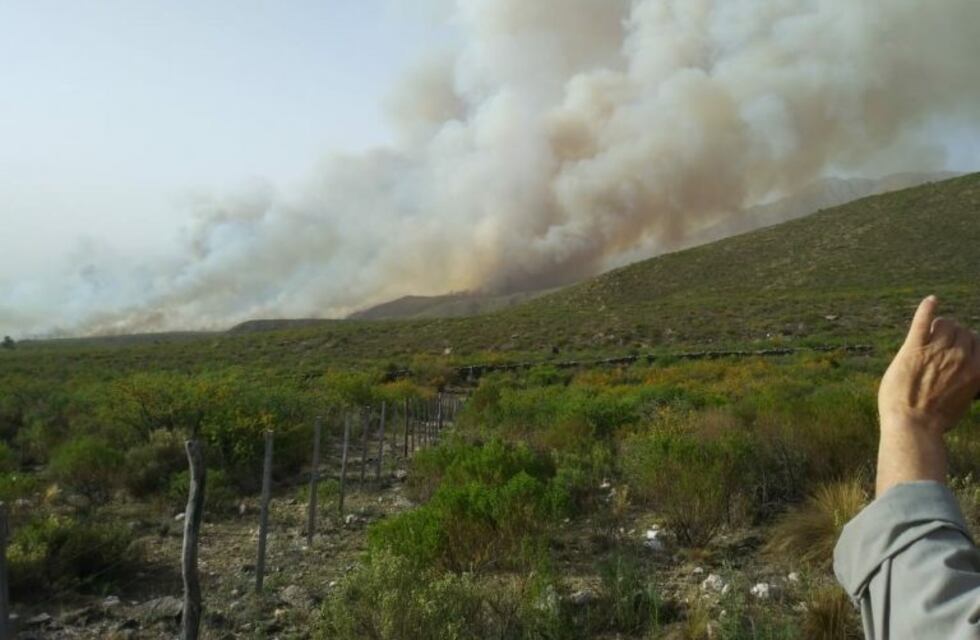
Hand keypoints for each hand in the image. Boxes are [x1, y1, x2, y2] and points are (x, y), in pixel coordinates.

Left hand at [879, 295, 979, 434]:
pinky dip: (927, 309)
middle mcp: (960, 357)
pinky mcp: (913, 348)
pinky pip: (923, 321)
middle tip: (938, 345)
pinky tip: (930, 301)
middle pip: (961, 331)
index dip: (967, 343)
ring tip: (930, 333)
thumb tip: (968, 377)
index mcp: (976, 370)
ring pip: (944, 324)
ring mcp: (937, 350)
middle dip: (952, 335)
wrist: (913, 426)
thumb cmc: (936, 419)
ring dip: (938, 326)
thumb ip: (968, 383)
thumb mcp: (964, 401)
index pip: (978, 341)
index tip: (959, 348)